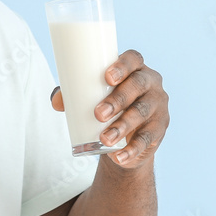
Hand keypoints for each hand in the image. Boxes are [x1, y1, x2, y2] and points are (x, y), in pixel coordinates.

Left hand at [50, 49, 168, 167]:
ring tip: (104, 139)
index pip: (133, 59)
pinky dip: (132, 149)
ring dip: (122, 126)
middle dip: (118, 100)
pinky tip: (119, 156)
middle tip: (98, 114)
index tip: (107, 77)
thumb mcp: (93, 98)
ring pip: (142, 113)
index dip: (122, 66)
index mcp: (135, 68)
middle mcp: (151, 83)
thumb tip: (56, 101)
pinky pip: (147, 139)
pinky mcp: (159, 129)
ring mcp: (158, 106)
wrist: (126, 138)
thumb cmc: (108, 105)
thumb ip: (73, 95)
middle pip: (138, 86)